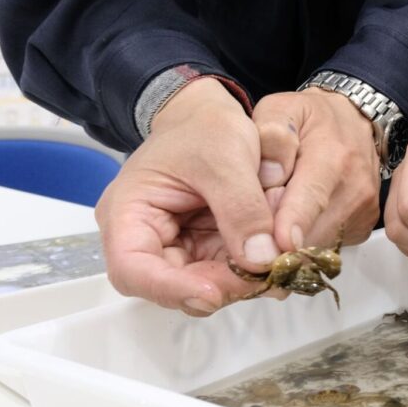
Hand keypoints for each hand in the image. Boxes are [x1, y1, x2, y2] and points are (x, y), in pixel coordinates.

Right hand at [96, 78, 281, 315]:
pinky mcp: (204, 246)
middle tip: (265, 276)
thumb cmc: (203, 127)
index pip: (132, 270)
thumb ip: (242, 208)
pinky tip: (278, 255)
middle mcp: (146, 238)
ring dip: (242, 279)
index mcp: (128, 213)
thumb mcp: (226, 158)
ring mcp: (177, 245)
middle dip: (220, 285)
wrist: (208, 114)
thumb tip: (260, 259)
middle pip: (171, 286)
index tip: (214, 292)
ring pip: (204, 283)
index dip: (171, 289)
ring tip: (279, 261)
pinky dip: (251, 266)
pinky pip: (225, 269)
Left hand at [252, 88, 381, 253]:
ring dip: (290, 244)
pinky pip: (328, 246)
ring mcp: (363, 210)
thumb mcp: (281, 109)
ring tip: (271, 222)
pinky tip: (295, 223)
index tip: (278, 244)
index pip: (312, 195)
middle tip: (251, 227)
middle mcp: (355, 187)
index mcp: (332, 155)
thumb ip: (270, 137)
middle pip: (313, 231)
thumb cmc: (312, 118)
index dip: (294, 222)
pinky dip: (306, 242)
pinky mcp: (363, 226)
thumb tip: (268, 177)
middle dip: (277, 239)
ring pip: (319, 245)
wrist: (355, 122)